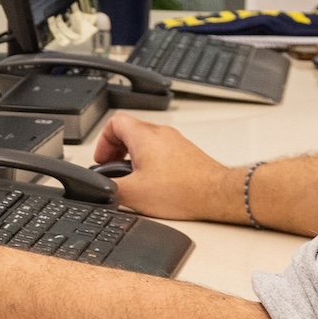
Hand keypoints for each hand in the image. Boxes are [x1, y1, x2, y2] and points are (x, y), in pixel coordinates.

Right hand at [89, 114, 242, 221]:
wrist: (217, 195)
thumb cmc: (184, 191)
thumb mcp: (134, 194)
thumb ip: (110, 188)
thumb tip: (100, 189)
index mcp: (144, 136)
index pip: (114, 123)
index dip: (102, 142)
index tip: (103, 160)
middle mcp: (162, 133)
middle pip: (130, 131)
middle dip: (117, 151)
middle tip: (116, 169)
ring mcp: (177, 141)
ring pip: (147, 141)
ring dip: (135, 157)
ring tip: (135, 178)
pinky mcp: (188, 153)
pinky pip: (163, 151)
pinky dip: (153, 162)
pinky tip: (155, 183)